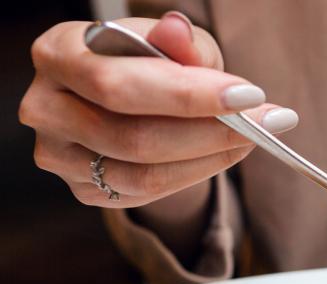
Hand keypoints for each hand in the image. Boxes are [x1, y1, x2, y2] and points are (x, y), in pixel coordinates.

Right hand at [19, 12, 298, 208]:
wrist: (130, 100)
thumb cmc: (147, 62)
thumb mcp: (171, 43)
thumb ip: (180, 43)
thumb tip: (178, 32)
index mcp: (58, 53)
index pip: (119, 83)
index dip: (188, 94)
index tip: (249, 95)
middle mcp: (46, 106)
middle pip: (133, 136)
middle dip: (210, 131)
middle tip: (265, 122)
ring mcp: (60, 155)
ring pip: (144, 172)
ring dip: (210, 157)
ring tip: (252, 137)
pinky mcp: (83, 189)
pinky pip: (147, 192)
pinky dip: (195, 174)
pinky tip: (223, 154)